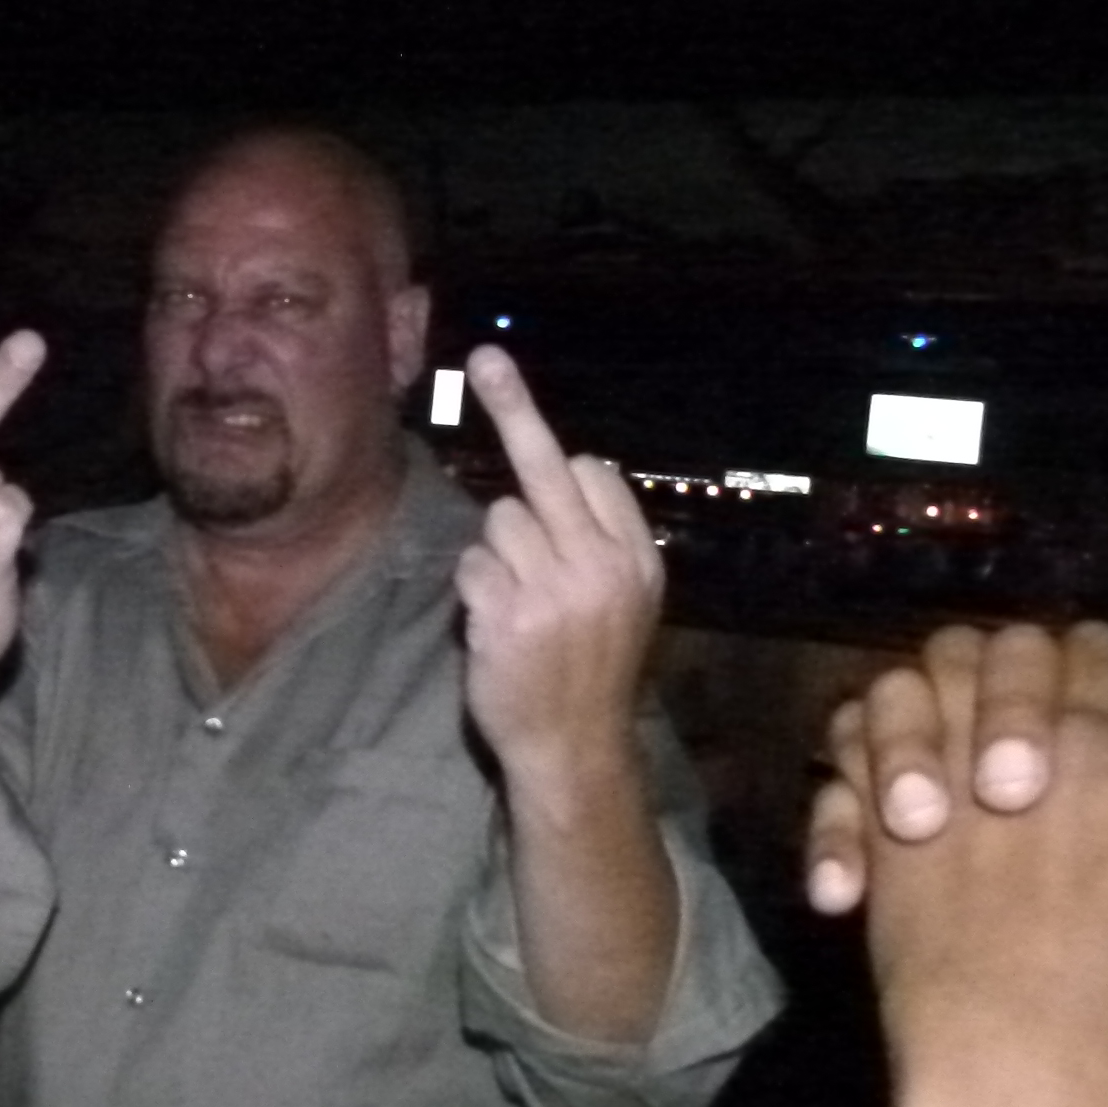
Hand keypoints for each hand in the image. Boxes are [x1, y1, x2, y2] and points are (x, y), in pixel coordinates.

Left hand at [451, 345, 665, 771]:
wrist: (574, 747)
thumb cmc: (590, 666)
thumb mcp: (624, 598)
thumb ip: (598, 537)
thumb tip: (567, 462)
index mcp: (636, 556)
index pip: (592, 472)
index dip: (564, 473)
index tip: (548, 441)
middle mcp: (599, 566)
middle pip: (542, 467)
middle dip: (513, 406)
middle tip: (485, 358)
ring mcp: (552, 590)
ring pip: (498, 520)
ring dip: (496, 553)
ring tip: (517, 603)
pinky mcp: (506, 616)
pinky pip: (471, 565)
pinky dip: (475, 589)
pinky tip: (497, 626)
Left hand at [822, 621, 1107, 1106]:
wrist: (1019, 1061)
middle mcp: (1056, 744)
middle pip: (1031, 647)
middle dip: (1023, 683)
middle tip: (1022, 769)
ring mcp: (959, 765)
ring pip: (930, 669)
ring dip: (932, 709)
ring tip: (940, 780)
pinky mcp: (881, 809)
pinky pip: (848, 740)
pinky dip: (852, 775)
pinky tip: (877, 832)